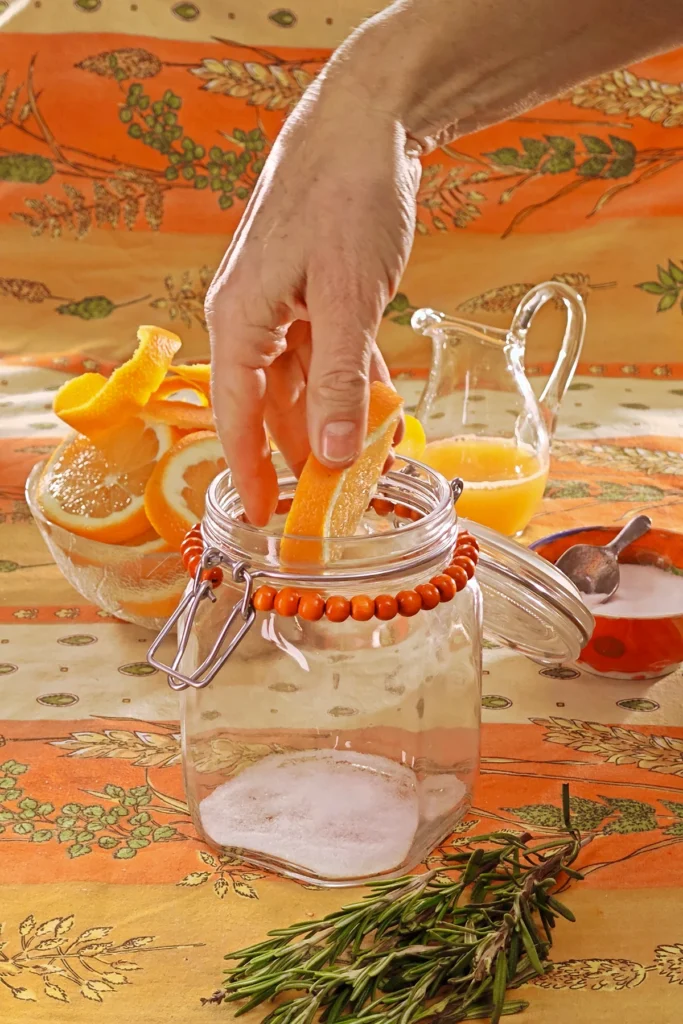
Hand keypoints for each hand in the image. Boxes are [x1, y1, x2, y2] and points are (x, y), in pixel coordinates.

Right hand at [206, 75, 419, 526]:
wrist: (368, 121)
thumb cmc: (346, 196)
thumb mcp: (348, 298)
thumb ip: (339, 380)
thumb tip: (329, 454)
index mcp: (240, 318)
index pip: (236, 415)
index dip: (249, 470)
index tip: (262, 517)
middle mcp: (252, 316)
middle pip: (270, 404)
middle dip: (301, 451)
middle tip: (332, 499)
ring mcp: (283, 303)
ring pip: (304, 382)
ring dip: (335, 418)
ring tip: (368, 459)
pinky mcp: (313, 292)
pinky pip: (328, 354)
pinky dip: (353, 383)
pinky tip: (381, 410)